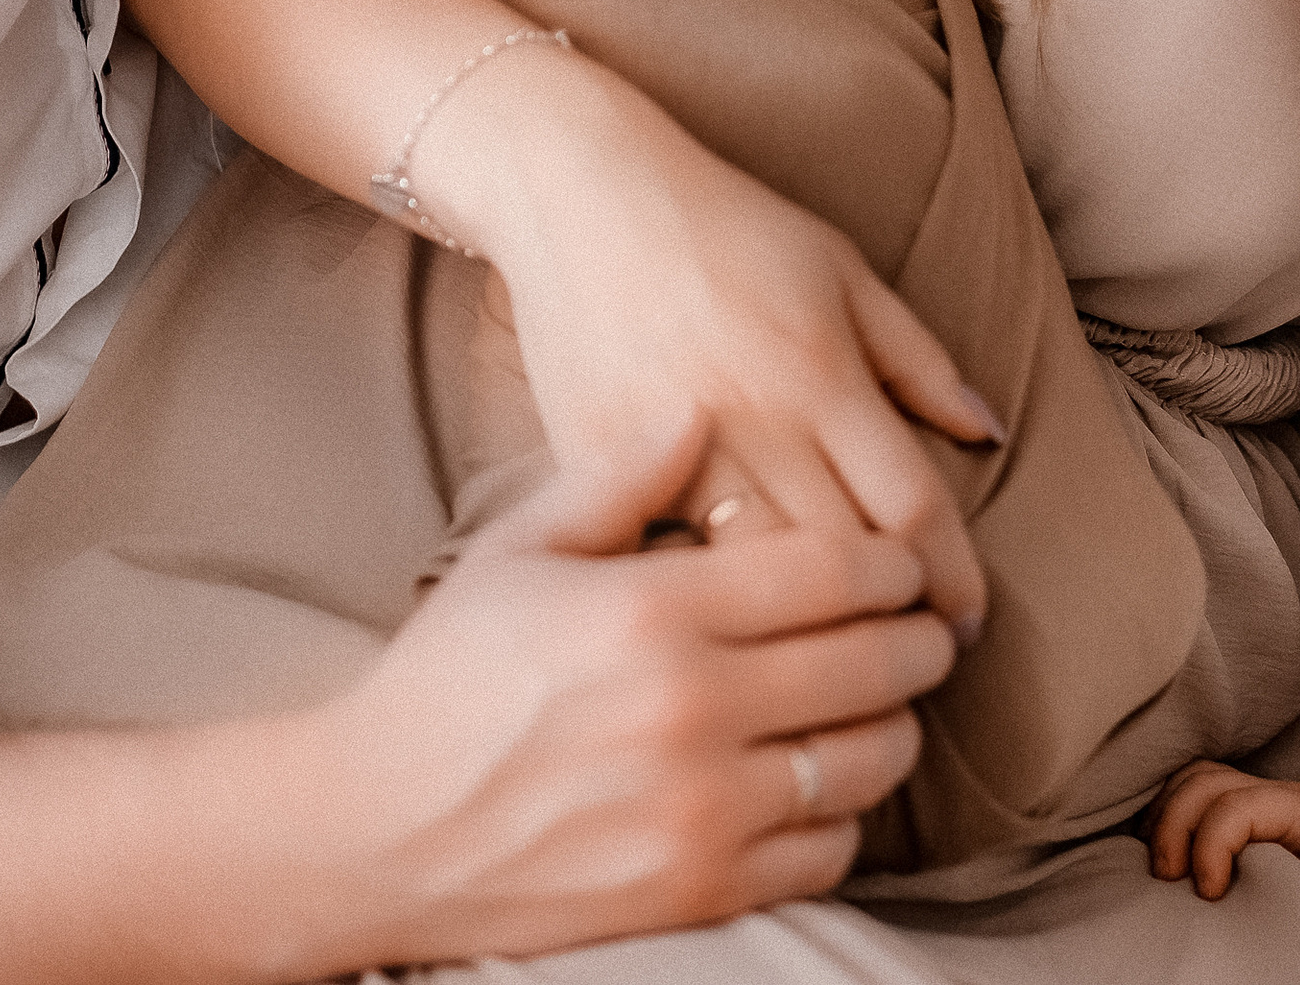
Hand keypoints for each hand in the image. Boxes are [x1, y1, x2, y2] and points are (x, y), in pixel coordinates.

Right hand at [297, 422, 957, 970]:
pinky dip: (847, 814)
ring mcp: (700, 810)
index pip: (834, 571)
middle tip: (923, 626)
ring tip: (885, 702)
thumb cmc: (451, 674)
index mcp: (654, 610)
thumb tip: (700, 409)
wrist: (375, 829)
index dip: (892, 563)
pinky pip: (828, 850)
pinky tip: (824, 779)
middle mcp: (692, 710)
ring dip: (895, 726)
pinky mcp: (698, 891)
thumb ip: (623, 474)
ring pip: (869, 761)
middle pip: (875, 663)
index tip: (903, 562)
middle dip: (917, 638)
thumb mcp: (520, 547)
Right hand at [468, 46, 996, 637]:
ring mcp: (671, 450)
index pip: (911, 507)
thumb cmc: (726, 225)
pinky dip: (704, 602)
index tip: (968, 623)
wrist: (581, 194)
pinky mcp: (600, 468)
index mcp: (822, 372)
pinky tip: (729, 638)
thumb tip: (989, 432)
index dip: (951, 580)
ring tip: (836, 671)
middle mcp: (755, 420)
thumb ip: (918, 358)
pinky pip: (664, 559)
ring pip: (754, 579)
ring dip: (804, 636)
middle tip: (917, 666)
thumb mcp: (842, 268)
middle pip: (843, 563)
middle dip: (890, 627)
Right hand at [1145, 759, 1299, 923]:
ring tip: (1164, 868)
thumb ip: (1298, 893)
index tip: (1209, 896)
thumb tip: (1241, 897)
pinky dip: (1171, 811)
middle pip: (1206, 780)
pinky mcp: (1248, 811)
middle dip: (1176, 826)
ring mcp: (1259, 796)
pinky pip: (1195, 790)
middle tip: (1169, 880)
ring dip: (1168, 815)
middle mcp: (1276, 793)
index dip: (1210, 845)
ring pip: (1194, 777)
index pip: (1238, 806)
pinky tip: (1168, 849)